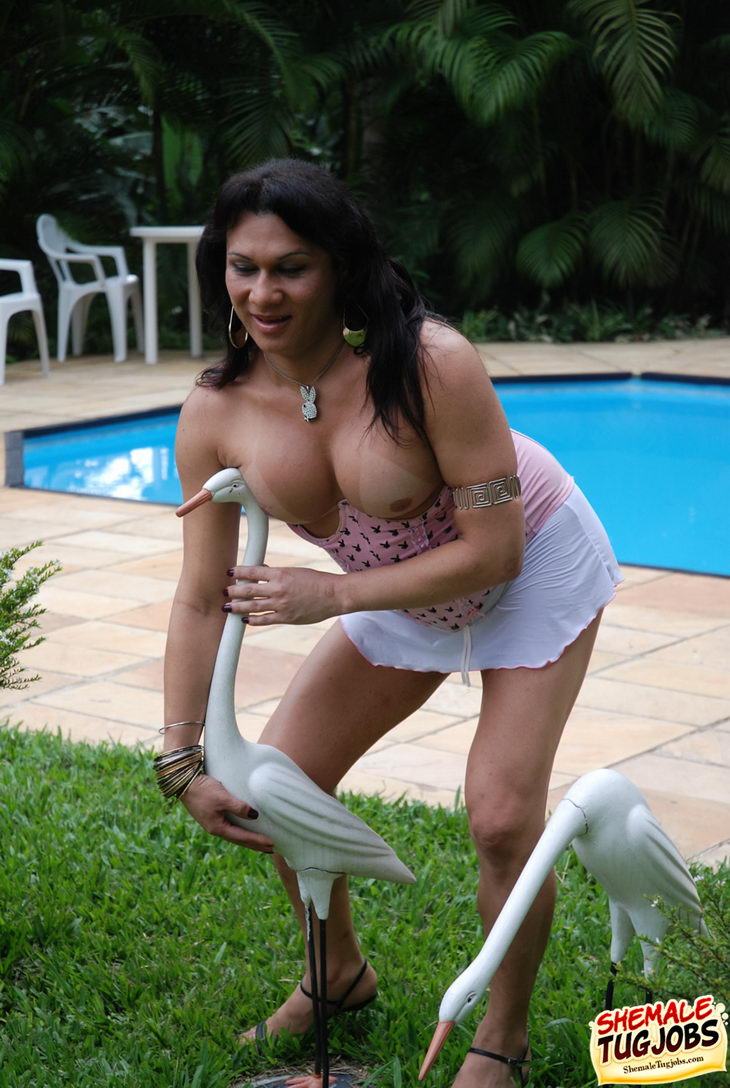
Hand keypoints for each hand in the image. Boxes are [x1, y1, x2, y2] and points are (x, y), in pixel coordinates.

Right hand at [181, 773, 272, 852]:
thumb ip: (239, 807)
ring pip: (235, 835)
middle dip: (255, 845)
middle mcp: (216, 829)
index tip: (271, 844)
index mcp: (218, 828)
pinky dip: (241, 831)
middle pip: (239, 840)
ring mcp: (213, 823)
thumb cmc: (204, 790)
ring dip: (249, 840)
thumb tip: (254, 816)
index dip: (257, 841)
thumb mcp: (223, 798)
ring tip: (261, 843)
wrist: (184, 783)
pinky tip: (245, 829)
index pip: (242, 837)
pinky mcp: (213, 816)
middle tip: (271, 849)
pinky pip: (231, 827)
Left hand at [223, 564, 341, 624]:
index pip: (253, 571)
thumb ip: (277, 573)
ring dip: (238, 607)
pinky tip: (244, 620)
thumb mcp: (295, 571)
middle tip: (224, 591)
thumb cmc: (316, 581)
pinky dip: (253, 620)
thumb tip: (260, 569)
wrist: (334, 595)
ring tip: (227, 607)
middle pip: (249, 590)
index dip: (239, 572)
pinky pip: (264, 620)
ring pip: (253, 606)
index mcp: (280, 573)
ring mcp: (281, 605)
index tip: (229, 572)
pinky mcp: (286, 617)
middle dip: (234, 591)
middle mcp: (278, 589)